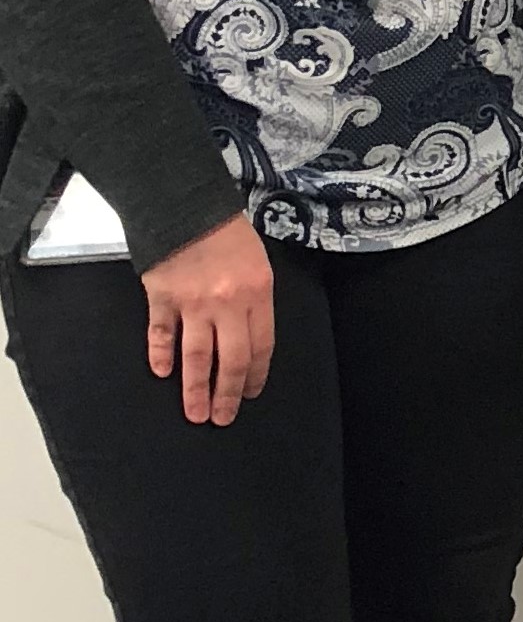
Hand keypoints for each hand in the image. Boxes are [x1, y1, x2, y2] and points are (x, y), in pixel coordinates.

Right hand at [143, 213, 274, 426]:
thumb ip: (254, 298)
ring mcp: (193, 302)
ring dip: (195, 388)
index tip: (250, 394)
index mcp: (258, 292)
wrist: (185, 203)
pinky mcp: (161, 297)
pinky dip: (161, 355)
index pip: (261, 345)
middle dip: (227, 393)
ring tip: (195, 414)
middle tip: (222, 419)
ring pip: (197, 355)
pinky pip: (161, 333)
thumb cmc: (226, 231)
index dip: (256, 374)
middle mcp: (228, 302)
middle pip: (231, 359)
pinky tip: (162, 373)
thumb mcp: (256, 261)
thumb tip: (248, 335)